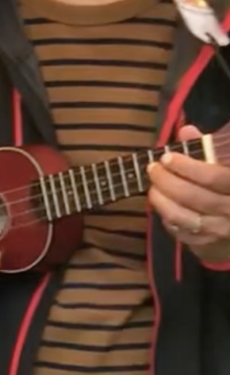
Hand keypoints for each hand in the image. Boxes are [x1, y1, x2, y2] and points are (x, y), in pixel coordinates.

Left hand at [147, 125, 229, 266]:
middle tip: (152, 169)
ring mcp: (219, 230)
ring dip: (161, 199)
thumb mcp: (225, 165)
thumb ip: (207, 148)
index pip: (214, 177)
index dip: (188, 166)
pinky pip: (178, 230)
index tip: (167, 157)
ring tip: (152, 185)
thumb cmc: (228, 187)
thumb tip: (186, 130)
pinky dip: (166, 216)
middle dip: (167, 181)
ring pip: (183, 216)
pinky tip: (162, 203)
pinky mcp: (205, 244)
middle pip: (194, 196)